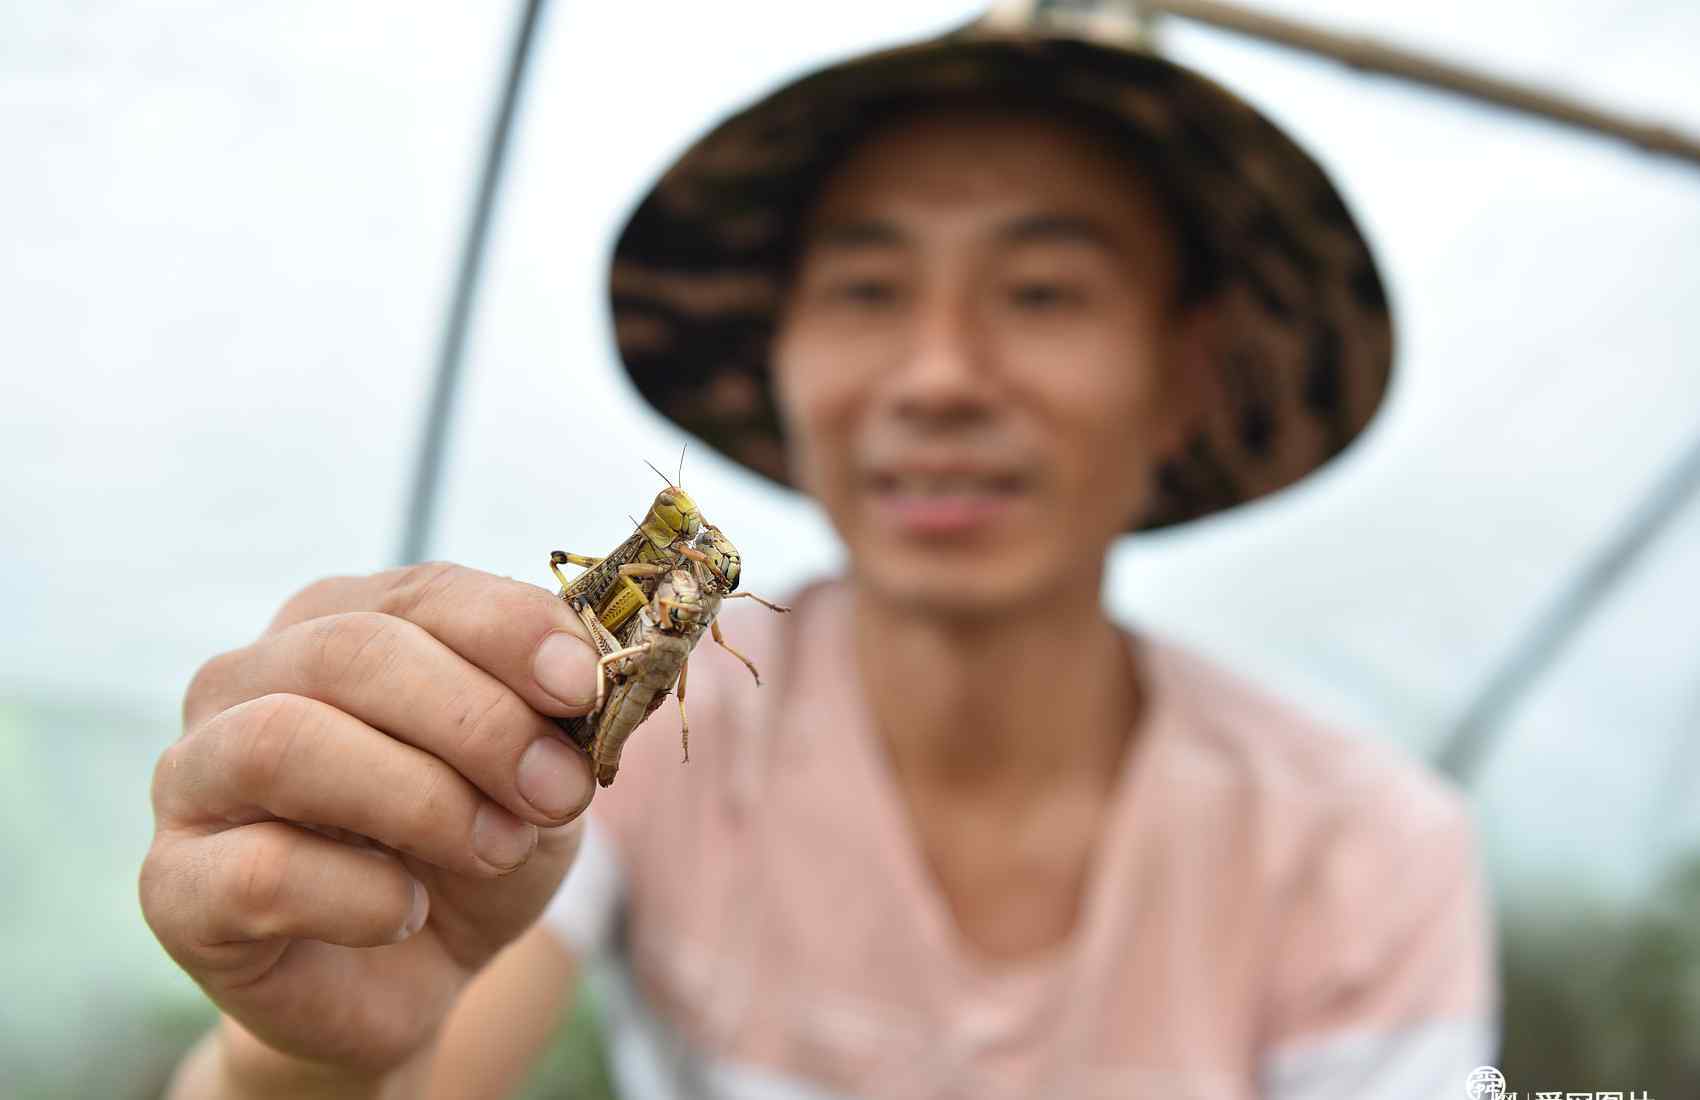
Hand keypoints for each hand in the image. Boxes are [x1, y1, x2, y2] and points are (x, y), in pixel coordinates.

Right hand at [140, 563, 601, 1084]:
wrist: (407, 980)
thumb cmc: (469, 849)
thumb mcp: (538, 775)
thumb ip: (556, 718)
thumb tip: (587, 676)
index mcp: (338, 623)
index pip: (424, 592)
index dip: (510, 630)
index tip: (582, 687)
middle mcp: (246, 680)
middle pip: (353, 653)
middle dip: (476, 722)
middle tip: (556, 792)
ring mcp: (194, 777)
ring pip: (284, 742)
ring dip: (420, 799)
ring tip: (495, 848)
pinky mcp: (174, 884)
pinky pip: (260, 871)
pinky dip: (360, 896)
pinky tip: (405, 915)